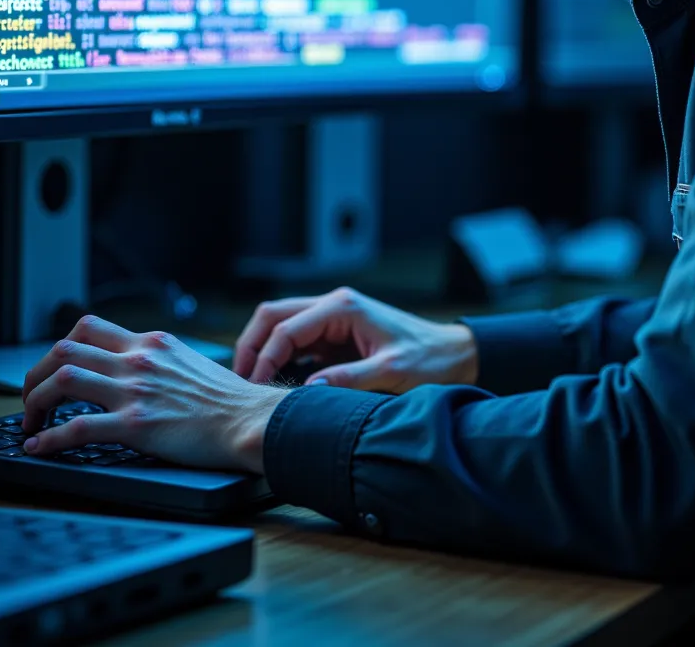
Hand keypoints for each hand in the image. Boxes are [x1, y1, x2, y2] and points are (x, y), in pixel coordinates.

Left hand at [21, 314, 286, 472]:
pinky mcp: (136, 424)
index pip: (89, 327)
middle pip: (66, 348)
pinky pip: (77, 427)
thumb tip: (140, 374)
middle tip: (32, 398)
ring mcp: (136, 390)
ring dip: (35, 401)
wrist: (251, 420)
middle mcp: (139, 359)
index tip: (54, 370)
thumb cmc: (229, 401)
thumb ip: (161, 362)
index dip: (61, 348)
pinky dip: (49, 439)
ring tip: (30, 422)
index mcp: (152, 343)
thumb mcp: (191, 363)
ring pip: (64, 378)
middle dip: (37, 374)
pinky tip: (39, 448)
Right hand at [233, 286, 478, 392]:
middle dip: (252, 345)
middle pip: (273, 315)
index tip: (256, 387)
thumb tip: (309, 390)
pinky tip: (273, 381)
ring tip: (251, 382)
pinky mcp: (335, 334)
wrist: (453, 356)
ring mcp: (332, 318)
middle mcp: (333, 305)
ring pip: (280, 323)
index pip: (287, 327)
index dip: (265, 357)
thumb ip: (349, 379)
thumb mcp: (391, 372)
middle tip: (241, 381)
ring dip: (262, 348)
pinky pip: (296, 340)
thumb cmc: (428, 360)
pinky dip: (279, 356)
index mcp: (343, 307)